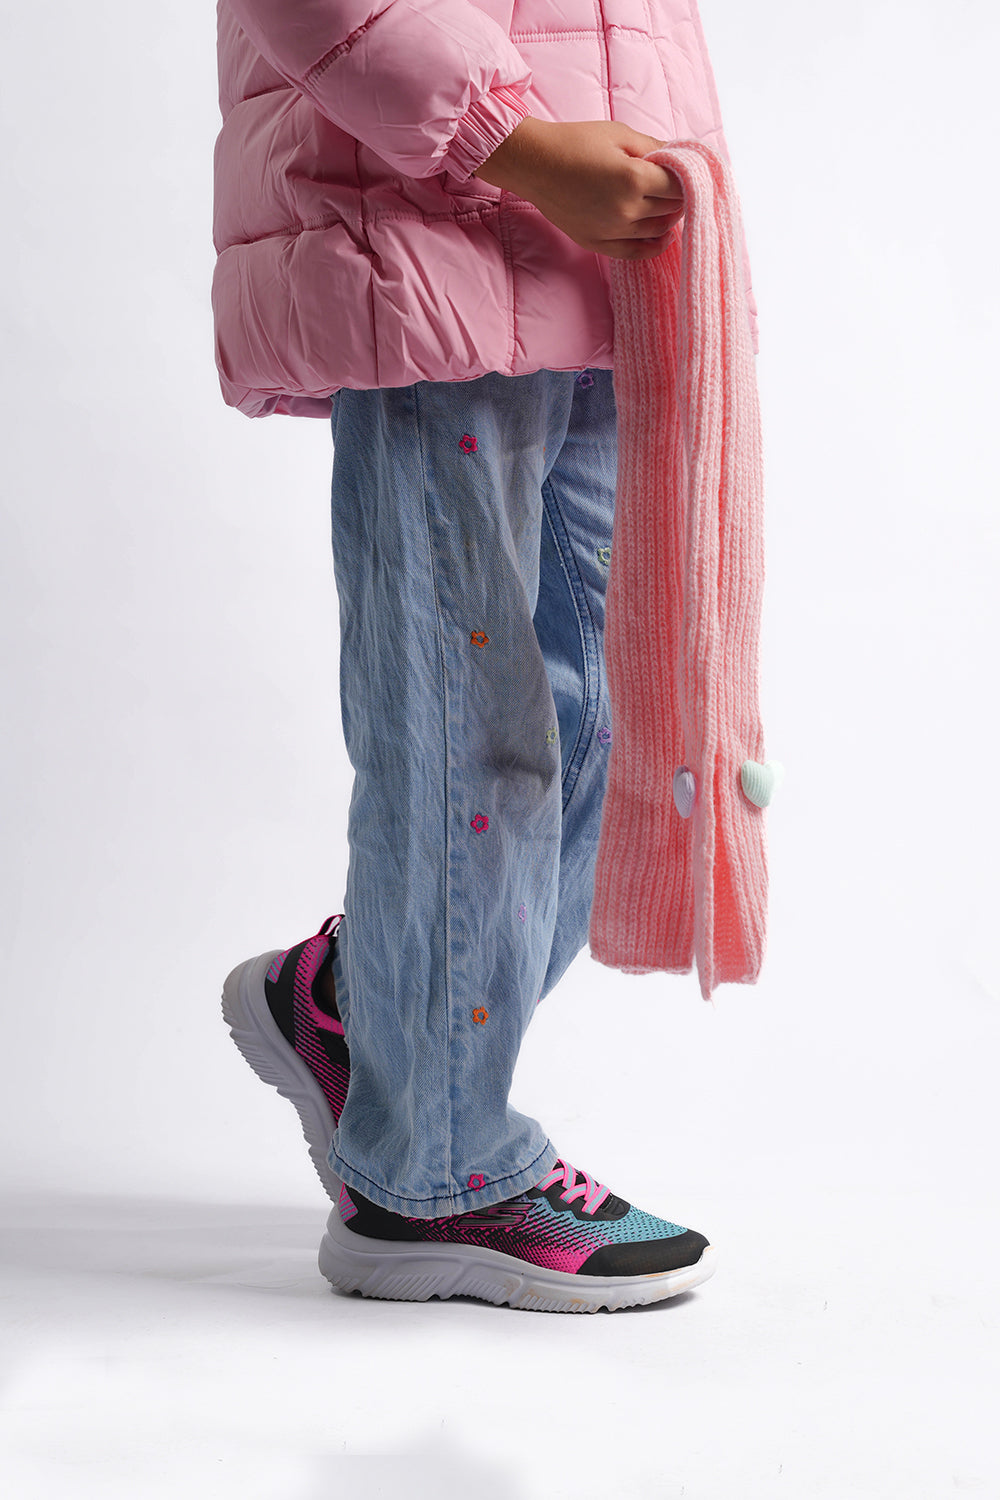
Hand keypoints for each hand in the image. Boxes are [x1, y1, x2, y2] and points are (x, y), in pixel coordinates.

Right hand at [474, 117, 683, 260]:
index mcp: (634, 178)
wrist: (534, 164)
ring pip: (657, 231)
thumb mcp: (620, 133)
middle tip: (679, 185)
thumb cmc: (576, 142)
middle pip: (671, 209)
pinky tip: (663, 236)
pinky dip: (654, 246)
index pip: (679, 186)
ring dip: (669, 218)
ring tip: (670, 204)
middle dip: (680, 196)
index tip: (689, 173)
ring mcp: (611, 231)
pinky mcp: (597, 242)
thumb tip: (682, 158)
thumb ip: (655, 147)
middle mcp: (625, 210)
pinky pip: (635, 252)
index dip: (689, 178)